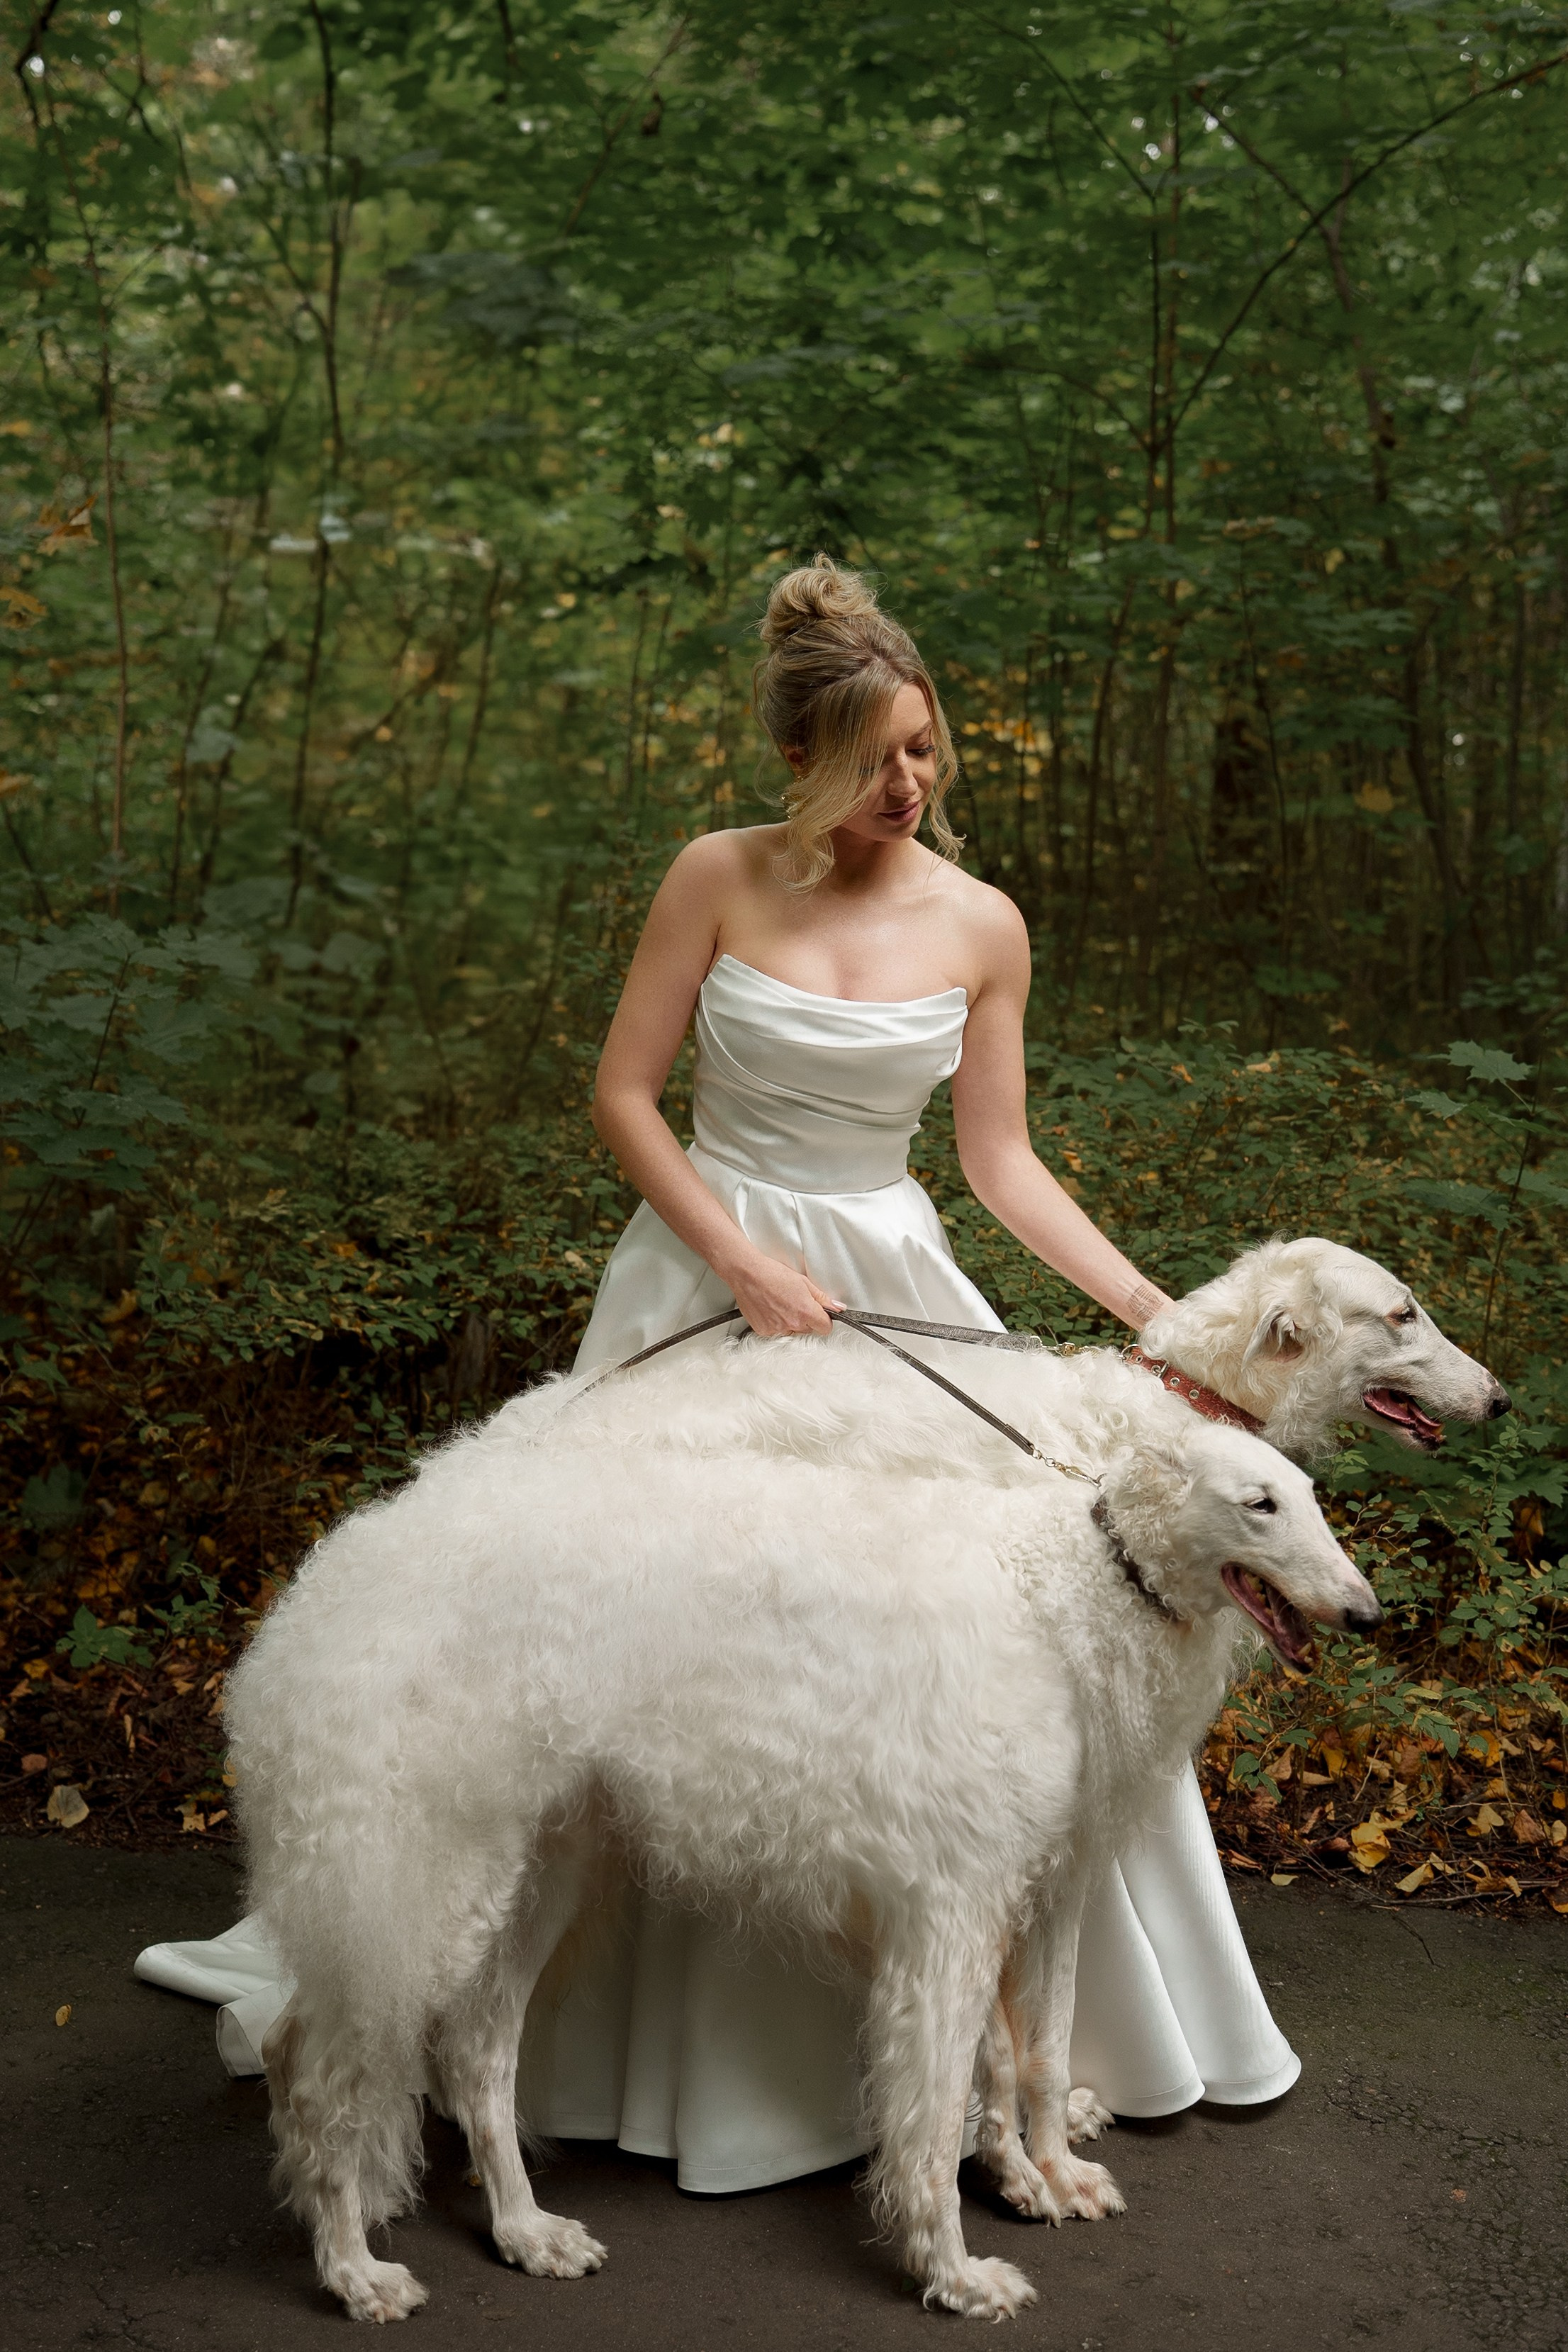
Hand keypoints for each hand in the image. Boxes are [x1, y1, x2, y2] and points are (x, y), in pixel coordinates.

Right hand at [724, 1253, 843, 1338]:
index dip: (824, 1320)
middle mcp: (792, 1324)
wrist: (747, 1274)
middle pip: (808, 1330)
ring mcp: (777, 1329)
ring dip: (790, 1321)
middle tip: (795, 1302)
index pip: (825, 1328)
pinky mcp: (764, 1331)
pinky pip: (776, 1331)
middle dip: (805, 1319)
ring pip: (792, 1331)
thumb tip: (837, 1307)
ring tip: (781, 1303)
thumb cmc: (772, 1274)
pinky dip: (775, 1323)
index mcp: (805, 1312)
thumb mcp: (803, 1282)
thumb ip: (822, 1298)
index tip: (820, 1314)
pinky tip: (771, 1308)